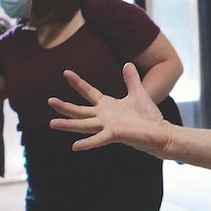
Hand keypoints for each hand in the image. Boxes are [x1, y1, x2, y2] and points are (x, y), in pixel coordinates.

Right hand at [50, 63, 168, 152]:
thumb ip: (130, 80)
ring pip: (83, 125)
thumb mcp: (137, 93)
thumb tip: (128, 64)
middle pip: (80, 111)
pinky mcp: (114, 135)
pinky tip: (74, 146)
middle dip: (65, 106)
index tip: (66, 72)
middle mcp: (104, 117)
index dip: (78, 83)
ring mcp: (108, 126)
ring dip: (68, 124)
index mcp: (108, 106)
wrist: (160, 132)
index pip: (89, 92)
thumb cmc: (148, 116)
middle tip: (50, 100)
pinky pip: (98, 139)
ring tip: (52, 123)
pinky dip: (87, 143)